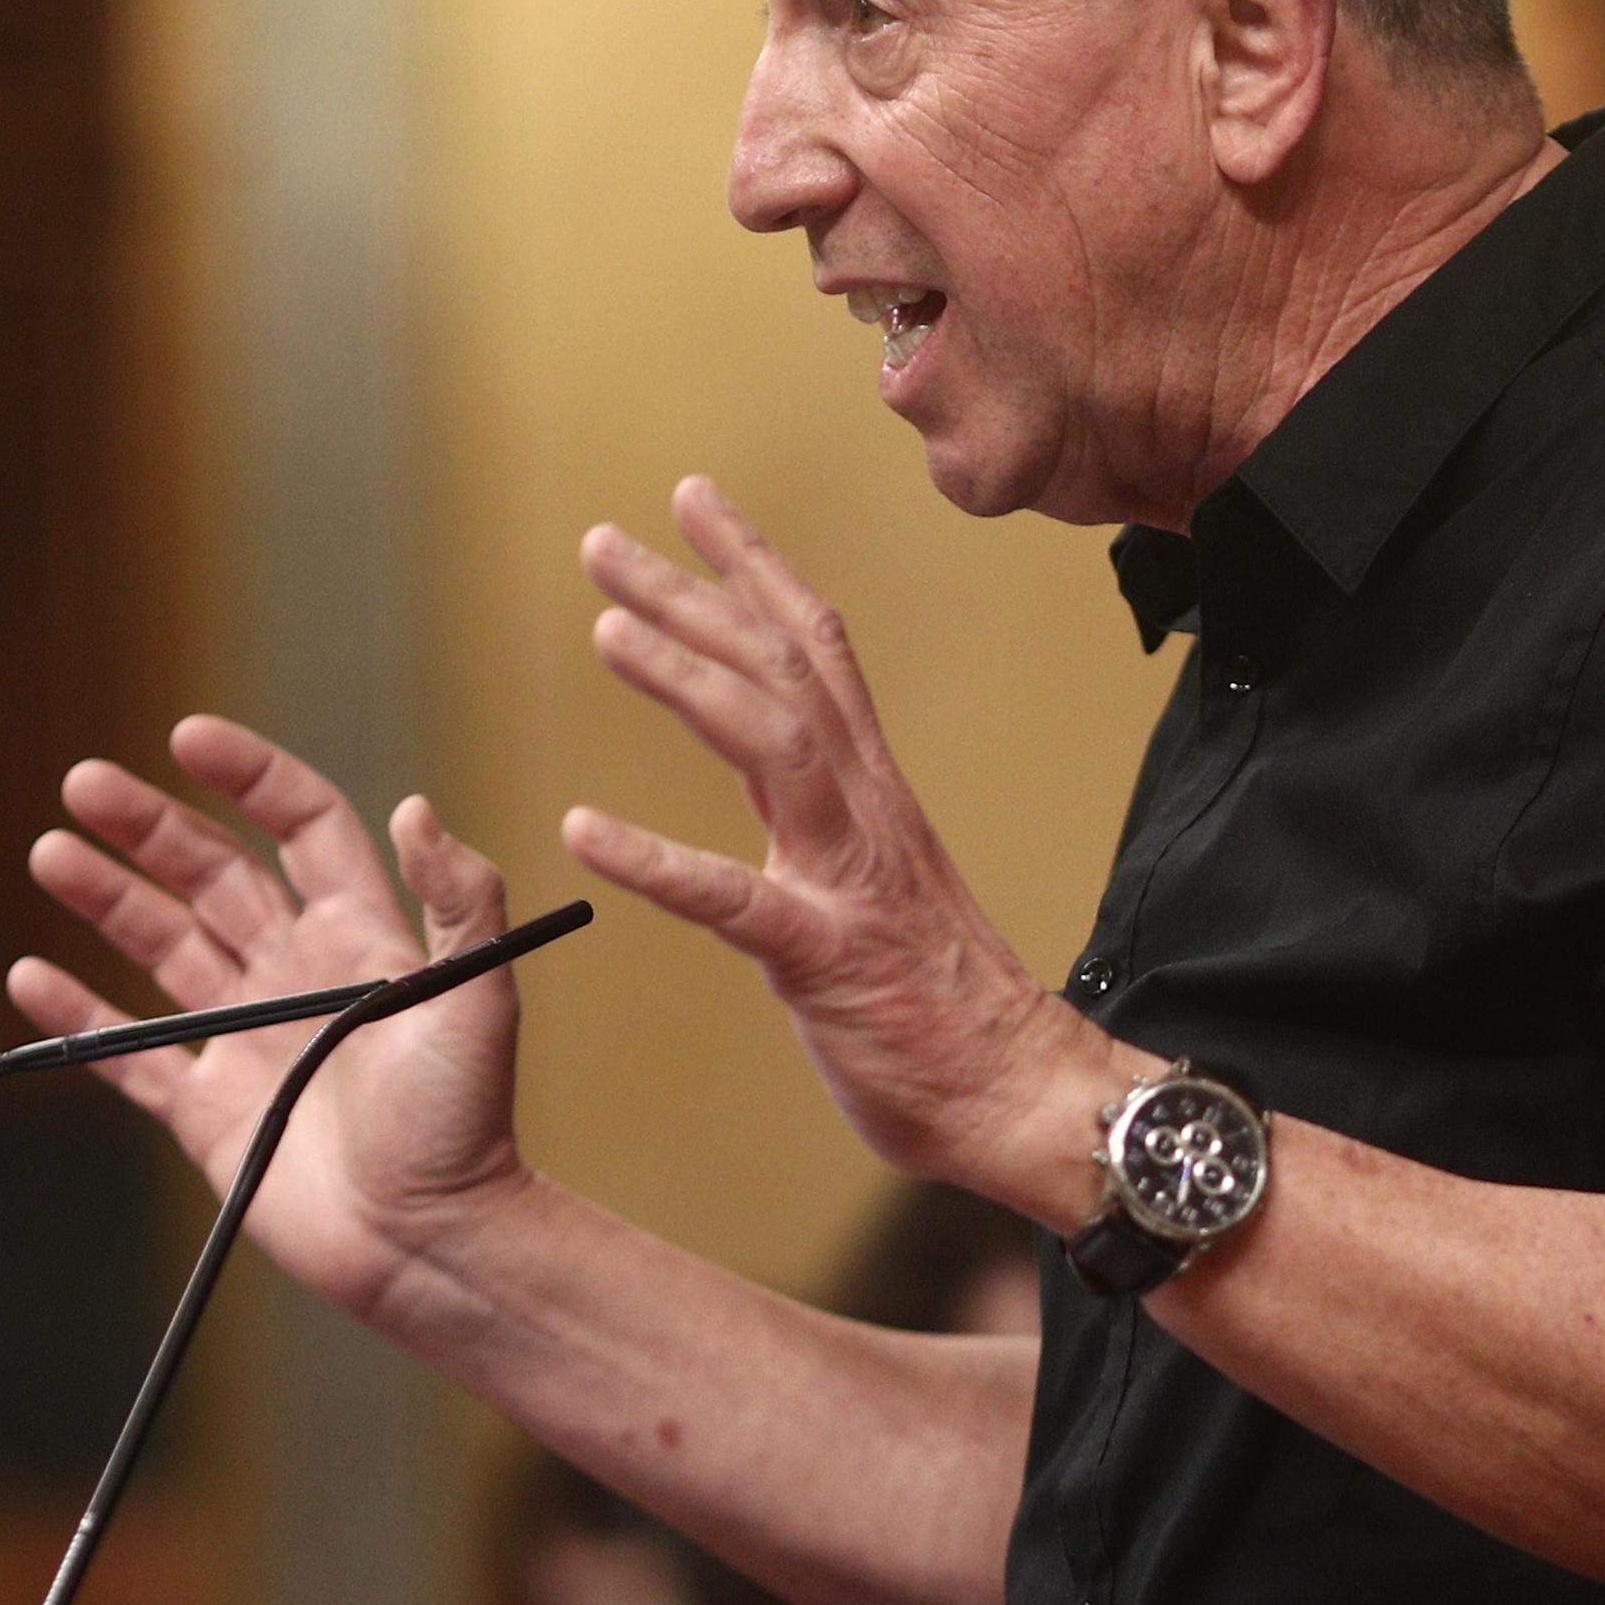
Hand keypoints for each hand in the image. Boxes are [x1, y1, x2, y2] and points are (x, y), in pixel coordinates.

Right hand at [13, 719, 534, 1323]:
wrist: (431, 1242)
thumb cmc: (466, 1123)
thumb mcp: (479, 999)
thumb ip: (458, 901)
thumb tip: (417, 807)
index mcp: (359, 937)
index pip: (299, 829)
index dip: (249, 778)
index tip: (188, 738)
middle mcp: (297, 974)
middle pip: (211, 875)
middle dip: (149, 826)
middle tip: (84, 785)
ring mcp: (248, 1039)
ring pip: (162, 947)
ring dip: (107, 898)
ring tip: (52, 853)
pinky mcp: (209, 1110)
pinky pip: (131, 1054)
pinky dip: (79, 1018)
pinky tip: (30, 976)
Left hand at [562, 478, 1124, 1213]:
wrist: (1024, 1099)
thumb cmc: (948, 1015)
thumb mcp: (876, 894)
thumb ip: (821, 833)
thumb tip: (768, 794)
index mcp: (872, 799)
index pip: (814, 653)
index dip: (752, 571)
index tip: (694, 505)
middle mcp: (865, 815)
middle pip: (783, 670)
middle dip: (694, 595)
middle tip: (603, 541)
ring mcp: (849, 881)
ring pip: (772, 744)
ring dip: (686, 678)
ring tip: (605, 630)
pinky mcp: (826, 960)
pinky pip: (732, 899)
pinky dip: (655, 860)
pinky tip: (580, 831)